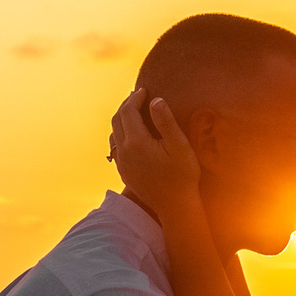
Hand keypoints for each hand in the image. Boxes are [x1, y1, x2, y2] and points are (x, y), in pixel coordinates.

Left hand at [109, 89, 200, 217]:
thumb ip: (166, 122)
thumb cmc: (183, 176)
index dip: (135, 97)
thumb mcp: (180, 146)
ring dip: (121, 119)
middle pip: (117, 120)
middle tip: (138, 96)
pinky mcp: (123, 172)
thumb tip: (156, 100)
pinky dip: (120, 133)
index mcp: (137, 143)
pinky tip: (131, 133)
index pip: (128, 111)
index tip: (145, 90)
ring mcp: (122, 163)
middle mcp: (124, 152)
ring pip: (113, 133)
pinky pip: (115, 146)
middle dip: (126, 105)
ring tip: (134, 110)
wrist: (175, 206)